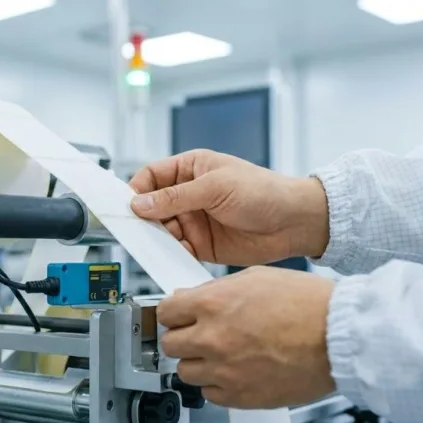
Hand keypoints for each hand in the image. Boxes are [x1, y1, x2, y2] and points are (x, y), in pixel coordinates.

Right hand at [129, 149, 328, 265]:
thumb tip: (141, 202)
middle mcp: (189, 194)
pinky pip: (177, 249)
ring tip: (157, 242)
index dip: (137, 189)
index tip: (127, 204)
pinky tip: (172, 254)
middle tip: (136, 227)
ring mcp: (195, 220)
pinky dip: (171, 253)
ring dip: (156, 237)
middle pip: (152, 205)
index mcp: (191, 169)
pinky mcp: (202, 244)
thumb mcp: (216, 187)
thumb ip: (176, 197)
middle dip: (143, 217)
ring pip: (161, 229)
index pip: (152, 176)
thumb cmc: (265, 191)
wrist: (295, 223)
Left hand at [158, 267, 335, 408]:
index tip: (179, 315)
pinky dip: (217, 383)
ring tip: (222, 352)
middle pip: (170, 343)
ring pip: (186, 371)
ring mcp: (224, 370)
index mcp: (213, 304)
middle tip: (200, 333)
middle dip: (183, 336)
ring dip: (199, 361)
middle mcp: (213, 338)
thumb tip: (193, 298)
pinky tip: (235, 370)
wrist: (340, 335)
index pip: (165, 311)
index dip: (174, 312)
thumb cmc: (308, 304)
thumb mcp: (255, 277)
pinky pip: (209, 394)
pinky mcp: (240, 396)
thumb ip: (216, 290)